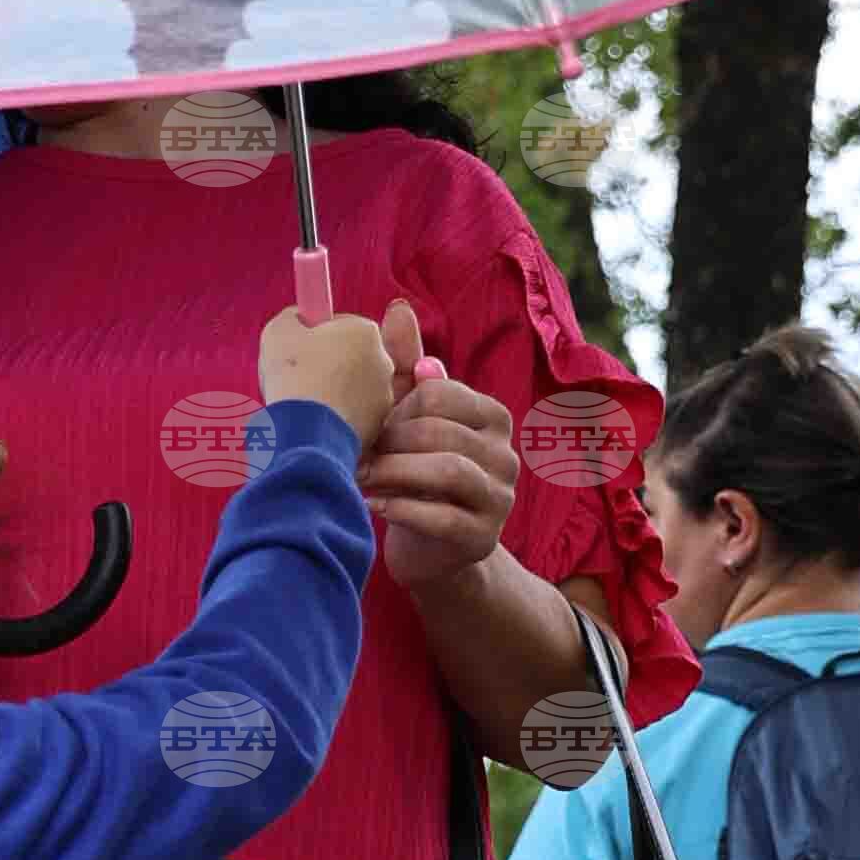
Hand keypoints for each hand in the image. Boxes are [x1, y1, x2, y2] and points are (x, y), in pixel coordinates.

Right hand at [259, 294, 396, 449]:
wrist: (307, 434)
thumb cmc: (294, 376)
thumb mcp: (279, 330)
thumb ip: (292, 318)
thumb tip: (296, 319)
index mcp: (365, 331)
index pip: (339, 325)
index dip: (314, 335)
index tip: (297, 348)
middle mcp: (384, 361)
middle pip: (349, 356)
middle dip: (326, 364)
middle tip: (297, 377)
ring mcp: (382, 397)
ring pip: (351, 387)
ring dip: (331, 391)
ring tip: (303, 403)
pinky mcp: (376, 427)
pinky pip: (351, 415)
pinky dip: (335, 416)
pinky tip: (313, 423)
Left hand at [356, 297, 519, 591]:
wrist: (428, 550)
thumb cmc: (414, 475)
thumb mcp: (410, 421)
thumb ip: (404, 369)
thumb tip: (397, 310)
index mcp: (491, 416)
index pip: (439, 394)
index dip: (396, 408)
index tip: (369, 426)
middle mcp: (505, 454)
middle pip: (439, 431)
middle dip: (389, 442)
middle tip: (354, 454)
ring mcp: (500, 497)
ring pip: (446, 470)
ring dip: (393, 472)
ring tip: (360, 477)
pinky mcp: (482, 536)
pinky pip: (442, 516)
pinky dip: (401, 508)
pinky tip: (373, 505)